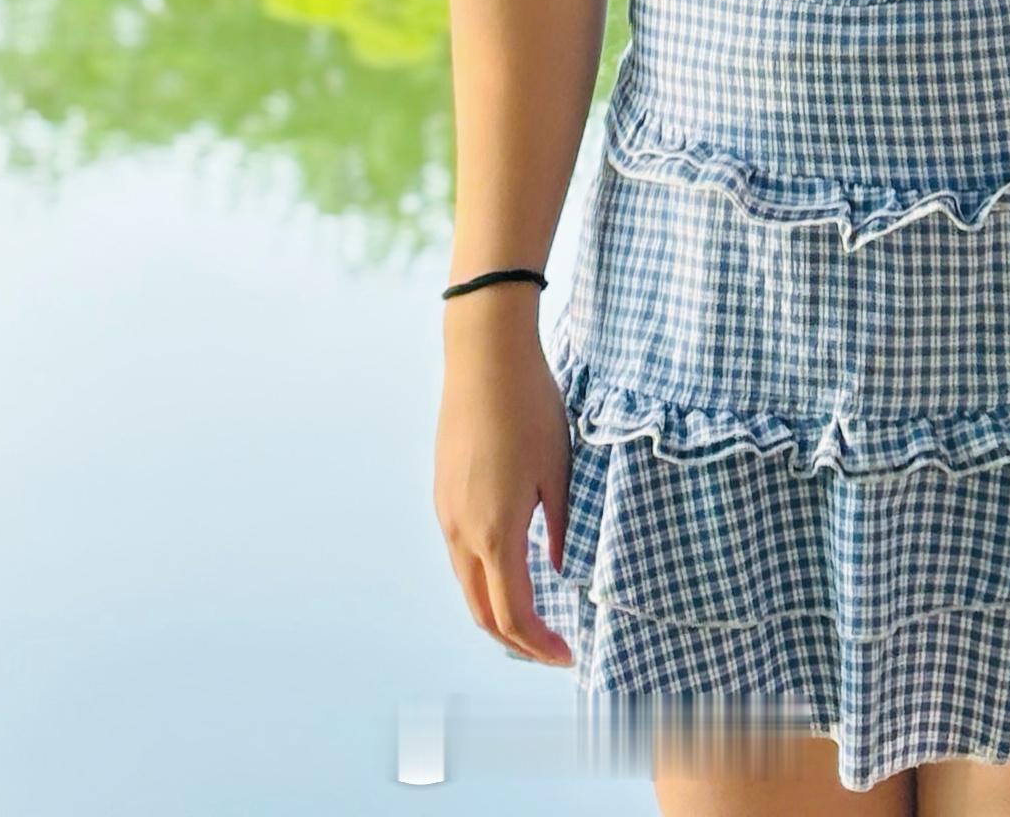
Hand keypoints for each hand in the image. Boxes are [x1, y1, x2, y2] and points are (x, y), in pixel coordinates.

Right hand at [433, 293, 576, 665]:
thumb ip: (561, 529)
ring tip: (534, 613)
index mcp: (496, 532)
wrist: (484, 355)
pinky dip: (483, 577)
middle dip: (515, 640)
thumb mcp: (560, 472)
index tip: (567, 654)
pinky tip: (510, 567)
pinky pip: (459, 553)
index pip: (513, 615)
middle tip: (550, 646)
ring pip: (467, 584)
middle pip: (482, 611)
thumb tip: (559, 569)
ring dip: (496, 609)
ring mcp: (446, 511)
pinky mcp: (442, 492)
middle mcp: (463, 531)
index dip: (539, 645)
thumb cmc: (530, 408)